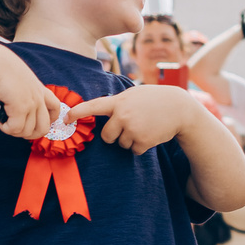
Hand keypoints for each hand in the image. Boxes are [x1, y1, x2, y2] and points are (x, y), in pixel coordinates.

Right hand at [0, 47, 67, 142]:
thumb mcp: (18, 78)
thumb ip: (22, 90)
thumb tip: (15, 105)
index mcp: (39, 88)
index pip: (56, 108)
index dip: (48, 120)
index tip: (33, 121)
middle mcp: (38, 97)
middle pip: (44, 128)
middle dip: (30, 134)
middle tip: (16, 129)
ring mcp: (31, 103)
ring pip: (28, 132)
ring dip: (14, 131)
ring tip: (3, 122)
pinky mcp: (21, 107)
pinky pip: (16, 129)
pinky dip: (5, 128)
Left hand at [67, 83, 193, 157]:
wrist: (179, 108)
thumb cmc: (155, 100)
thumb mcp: (134, 94)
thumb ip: (117, 103)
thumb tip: (100, 111)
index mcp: (119, 102)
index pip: (93, 106)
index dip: (78, 112)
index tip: (65, 117)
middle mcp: (123, 115)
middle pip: (107, 136)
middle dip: (115, 136)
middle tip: (130, 127)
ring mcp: (132, 129)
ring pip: (121, 144)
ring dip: (131, 140)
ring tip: (145, 127)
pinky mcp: (143, 141)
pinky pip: (134, 150)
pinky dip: (141, 146)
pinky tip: (151, 134)